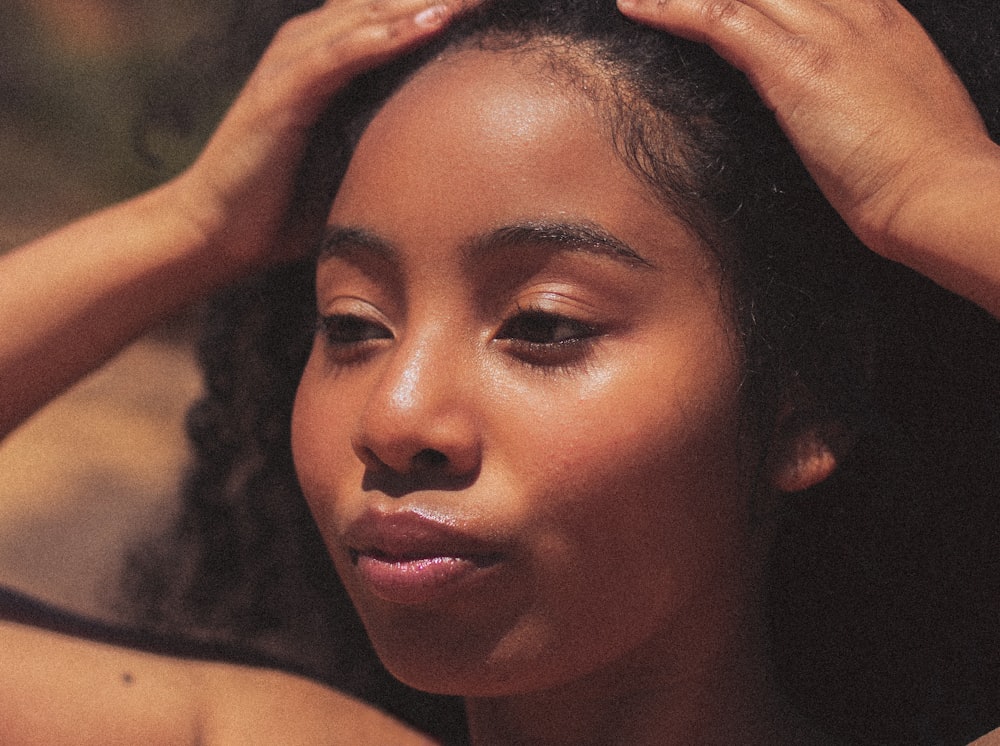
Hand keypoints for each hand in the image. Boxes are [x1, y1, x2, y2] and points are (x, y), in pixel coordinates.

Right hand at [174, 0, 470, 272]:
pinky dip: (387, 37)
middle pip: (389, 2)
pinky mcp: (283, 93)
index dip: (446, 4)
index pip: (395, 14)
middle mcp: (310, 46)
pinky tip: (431, 23)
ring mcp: (294, 65)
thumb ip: (392, 140)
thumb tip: (452, 155)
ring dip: (428, 2)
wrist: (220, 230)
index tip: (498, 2)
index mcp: (330, 57)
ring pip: (371, 16)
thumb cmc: (288, 202)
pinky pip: (342, 55)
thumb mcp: (354, 160)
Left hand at [615, 0, 996, 263]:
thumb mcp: (896, 103)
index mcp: (882, 16)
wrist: (939, 192)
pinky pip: (719, 18)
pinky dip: (671, 9)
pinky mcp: (795, 66)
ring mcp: (825, 32)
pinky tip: (637, 6)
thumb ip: (857, 83)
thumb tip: (827, 94)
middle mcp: (854, 9)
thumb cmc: (922, 165)